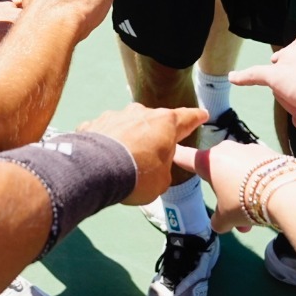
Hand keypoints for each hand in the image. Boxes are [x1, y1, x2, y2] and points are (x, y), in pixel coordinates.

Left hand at [77, 104, 207, 204]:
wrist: (95, 171)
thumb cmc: (138, 175)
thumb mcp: (162, 181)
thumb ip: (163, 168)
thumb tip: (154, 166)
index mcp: (165, 124)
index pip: (187, 119)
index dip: (196, 118)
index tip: (202, 115)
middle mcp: (141, 113)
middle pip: (154, 122)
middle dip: (155, 134)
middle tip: (153, 152)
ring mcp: (115, 116)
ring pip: (127, 124)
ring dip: (129, 137)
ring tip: (122, 158)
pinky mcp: (93, 124)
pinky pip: (104, 132)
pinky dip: (106, 142)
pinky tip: (101, 156)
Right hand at [174, 138, 284, 231]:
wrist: (284, 191)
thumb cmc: (244, 201)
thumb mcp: (226, 218)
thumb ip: (218, 220)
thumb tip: (220, 224)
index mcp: (209, 161)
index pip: (186, 157)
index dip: (177, 157)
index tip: (171, 152)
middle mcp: (226, 150)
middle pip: (218, 172)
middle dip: (225, 195)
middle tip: (235, 219)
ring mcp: (248, 149)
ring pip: (239, 175)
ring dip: (243, 196)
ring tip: (254, 222)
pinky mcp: (268, 153)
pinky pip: (256, 171)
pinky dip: (257, 186)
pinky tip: (267, 203)